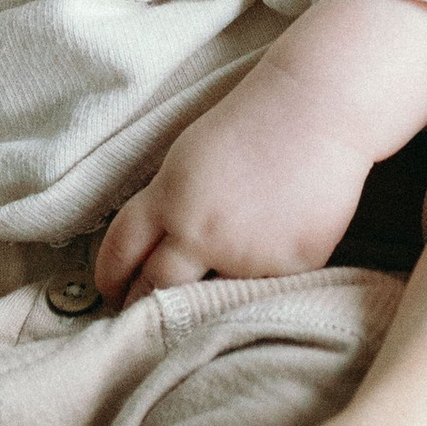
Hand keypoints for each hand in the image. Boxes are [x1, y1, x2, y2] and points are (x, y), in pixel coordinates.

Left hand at [95, 82, 369, 302]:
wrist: (317, 111)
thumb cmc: (254, 122)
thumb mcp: (188, 158)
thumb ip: (168, 205)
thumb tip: (157, 251)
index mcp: (168, 198)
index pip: (120, 251)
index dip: (109, 276)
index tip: (109, 291)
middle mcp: (199, 233)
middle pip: (156, 287)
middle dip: (144, 303)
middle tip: (141, 313)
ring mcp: (245, 255)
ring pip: (212, 297)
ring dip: (205, 299)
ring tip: (204, 298)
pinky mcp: (289, 267)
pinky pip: (267, 287)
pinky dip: (264, 278)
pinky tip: (272, 257)